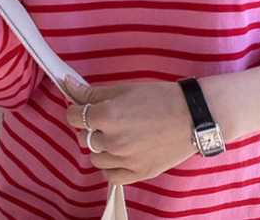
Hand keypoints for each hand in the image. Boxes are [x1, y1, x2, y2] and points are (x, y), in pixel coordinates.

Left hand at [64, 75, 197, 185]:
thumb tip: (67, 84)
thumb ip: (92, 92)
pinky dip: (111, 166)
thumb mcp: (124, 88)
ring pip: (95, 158)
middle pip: (84, 138)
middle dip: (91, 128)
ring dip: (100, 147)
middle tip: (108, 120)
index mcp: (108, 116)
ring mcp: (125, 160)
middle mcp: (113, 140)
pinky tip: (120, 154)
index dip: (76, 110)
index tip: (83, 108)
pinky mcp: (138, 173)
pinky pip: (110, 176)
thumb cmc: (160, 97)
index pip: (74, 117)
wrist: (193, 115)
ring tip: (117, 136)